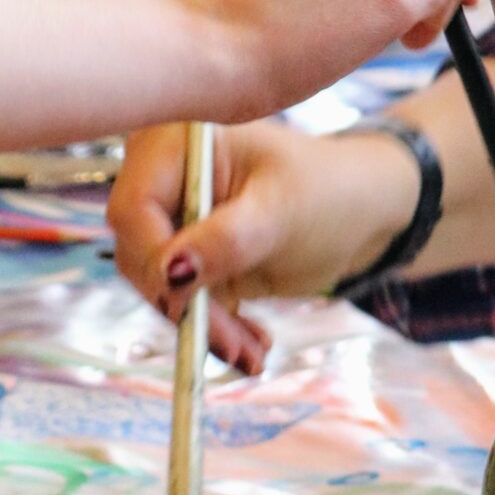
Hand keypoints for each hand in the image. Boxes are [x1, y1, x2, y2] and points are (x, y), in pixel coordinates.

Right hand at [110, 122, 418, 369]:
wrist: (358, 211)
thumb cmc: (328, 192)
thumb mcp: (281, 213)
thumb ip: (226, 240)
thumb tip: (171, 273)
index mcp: (176, 140)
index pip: (135, 208)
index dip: (156, 261)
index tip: (189, 302)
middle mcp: (162, 175)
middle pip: (141, 253)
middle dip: (186, 305)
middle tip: (235, 348)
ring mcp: (172, 218)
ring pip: (160, 286)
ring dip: (203, 327)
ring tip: (253, 354)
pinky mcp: (187, 257)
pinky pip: (181, 301)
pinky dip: (214, 329)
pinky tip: (252, 346)